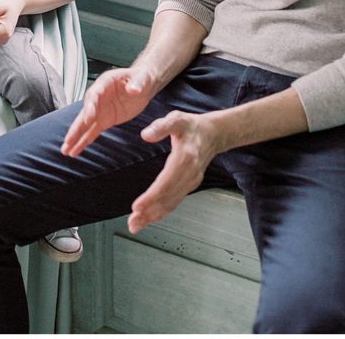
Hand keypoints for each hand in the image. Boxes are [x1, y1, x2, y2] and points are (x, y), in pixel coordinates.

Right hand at [61, 64, 156, 157]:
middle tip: (68, 140)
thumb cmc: (140, 77)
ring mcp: (100, 109)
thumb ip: (137, 84)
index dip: (90, 106)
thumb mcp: (141, 78)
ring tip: (65, 150)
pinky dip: (84, 141)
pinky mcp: (105, 120)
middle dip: (76, 127)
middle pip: (84, 112)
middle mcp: (98, 97)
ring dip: (75, 137)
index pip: (93, 95)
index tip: (88, 118)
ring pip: (85, 125)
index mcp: (105, 83)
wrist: (142, 84)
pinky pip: (92, 131)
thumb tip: (134, 89)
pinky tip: (75, 150)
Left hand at [127, 110, 218, 234]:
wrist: (213, 134)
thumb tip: (145, 135)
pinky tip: (150, 217)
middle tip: (132, 223)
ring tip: (136, 225)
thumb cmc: (192, 125)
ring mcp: (191, 181)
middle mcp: (189, 174)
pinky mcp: (190, 185)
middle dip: (149, 212)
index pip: (166, 183)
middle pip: (167, 198)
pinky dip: (162, 212)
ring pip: (171, 203)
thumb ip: (160, 126)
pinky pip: (174, 201)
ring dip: (153, 216)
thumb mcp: (176, 118)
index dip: (151, 197)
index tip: (137, 207)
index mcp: (185, 158)